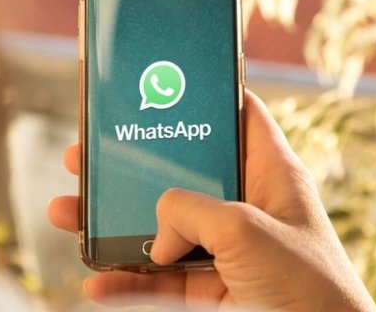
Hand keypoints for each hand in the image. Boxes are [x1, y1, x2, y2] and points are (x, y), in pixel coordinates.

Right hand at [48, 90, 375, 310]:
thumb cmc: (307, 289)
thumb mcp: (246, 230)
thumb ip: (191, 213)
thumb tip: (156, 237)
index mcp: (268, 176)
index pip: (239, 118)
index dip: (205, 97)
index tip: (161, 86)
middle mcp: (242, 207)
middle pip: (178, 172)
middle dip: (131, 164)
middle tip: (89, 153)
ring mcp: (221, 249)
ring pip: (156, 226)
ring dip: (110, 222)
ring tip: (68, 210)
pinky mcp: (205, 287)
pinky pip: (154, 278)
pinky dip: (122, 280)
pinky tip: (95, 281)